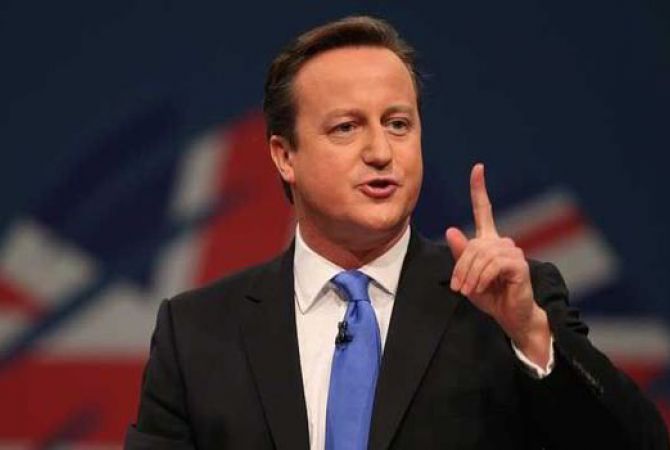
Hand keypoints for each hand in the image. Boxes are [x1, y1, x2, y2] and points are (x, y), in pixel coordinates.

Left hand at [445, 163, 550, 366]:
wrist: (511, 316)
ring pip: (482, 255)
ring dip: (470, 275)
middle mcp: (502, 242)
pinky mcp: (519, 265)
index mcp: (489, 242)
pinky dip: (482, 278)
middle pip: (473, 245)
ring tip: (467, 291)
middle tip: (457, 288)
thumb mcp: (467, 277)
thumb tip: (451, 230)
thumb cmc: (490, 296)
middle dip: (461, 267)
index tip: (478, 168)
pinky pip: (494, 264)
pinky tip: (481, 288)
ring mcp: (512, 252)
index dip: (480, 189)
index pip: (485, 210)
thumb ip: (460, 256)